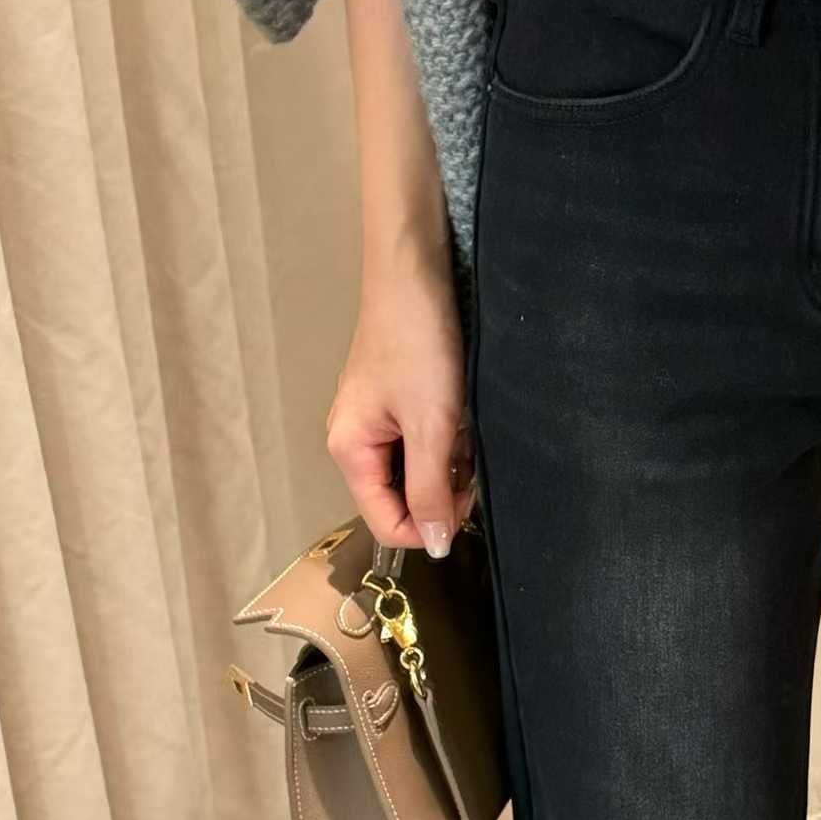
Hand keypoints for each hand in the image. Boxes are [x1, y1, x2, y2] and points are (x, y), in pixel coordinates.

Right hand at [325, 257, 475, 558]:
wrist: (416, 273)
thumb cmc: (418, 344)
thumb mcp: (431, 425)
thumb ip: (430, 489)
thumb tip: (436, 547)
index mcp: (350, 450)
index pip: (387, 522)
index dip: (429, 526)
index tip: (465, 504)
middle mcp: (356, 441)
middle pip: (403, 498)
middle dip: (442, 490)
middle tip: (470, 460)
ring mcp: (377, 421)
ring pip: (419, 470)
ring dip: (449, 462)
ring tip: (464, 427)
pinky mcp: (398, 403)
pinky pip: (425, 442)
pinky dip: (448, 438)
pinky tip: (462, 414)